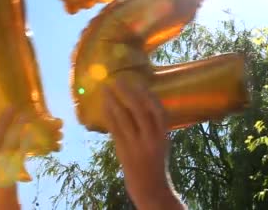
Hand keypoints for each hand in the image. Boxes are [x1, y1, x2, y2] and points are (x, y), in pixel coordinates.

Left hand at [103, 79, 185, 209]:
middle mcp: (151, 139)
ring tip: (105, 89)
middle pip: (139, 110)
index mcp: (163, 135)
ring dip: (113, 101)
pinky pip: (114, 129)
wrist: (149, 187)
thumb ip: (153, 125)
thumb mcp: (161, 141)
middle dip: (127, 93)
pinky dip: (108, 115)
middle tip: (118, 80)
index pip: (158, 110)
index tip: (139, 82)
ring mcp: (136, 145)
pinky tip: (103, 106)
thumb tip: (140, 100)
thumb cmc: (155, 160)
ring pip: (123, 118)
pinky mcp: (123, 150)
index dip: (148, 95)